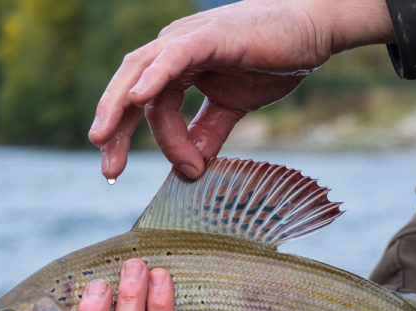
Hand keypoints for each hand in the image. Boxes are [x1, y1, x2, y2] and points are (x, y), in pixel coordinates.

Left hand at [88, 0, 393, 179]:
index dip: (133, 140)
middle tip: (107, 168)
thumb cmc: (273, 61)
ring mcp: (189, 39)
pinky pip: (175, 56)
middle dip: (114, 128)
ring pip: (142, 71)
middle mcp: (174, 50)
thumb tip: (190, 171)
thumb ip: (208, 134)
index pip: (145, 105)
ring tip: (104, 139)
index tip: (126, 173)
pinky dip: (154, 76)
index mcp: (177, 66)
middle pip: (131, 88)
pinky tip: (138, 99)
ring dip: (119, 106)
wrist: (311, 32)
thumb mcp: (233, 107)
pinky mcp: (210, 36)